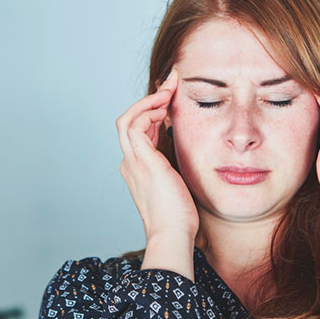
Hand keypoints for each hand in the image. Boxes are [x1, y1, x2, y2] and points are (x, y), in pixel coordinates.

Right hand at [116, 68, 199, 241]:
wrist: (172, 235)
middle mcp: (130, 163)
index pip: (140, 132)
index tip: (173, 100)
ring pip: (127, 119)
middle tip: (172, 83)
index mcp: (138, 169)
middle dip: (150, 99)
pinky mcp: (142, 160)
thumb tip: (193, 154)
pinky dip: (149, 111)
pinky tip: (168, 107)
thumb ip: (178, 169)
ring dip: (149, 101)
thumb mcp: (178, 186)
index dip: (154, 113)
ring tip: (170, 92)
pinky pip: (136, 125)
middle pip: (128, 121)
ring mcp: (133, 162)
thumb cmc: (179, 218)